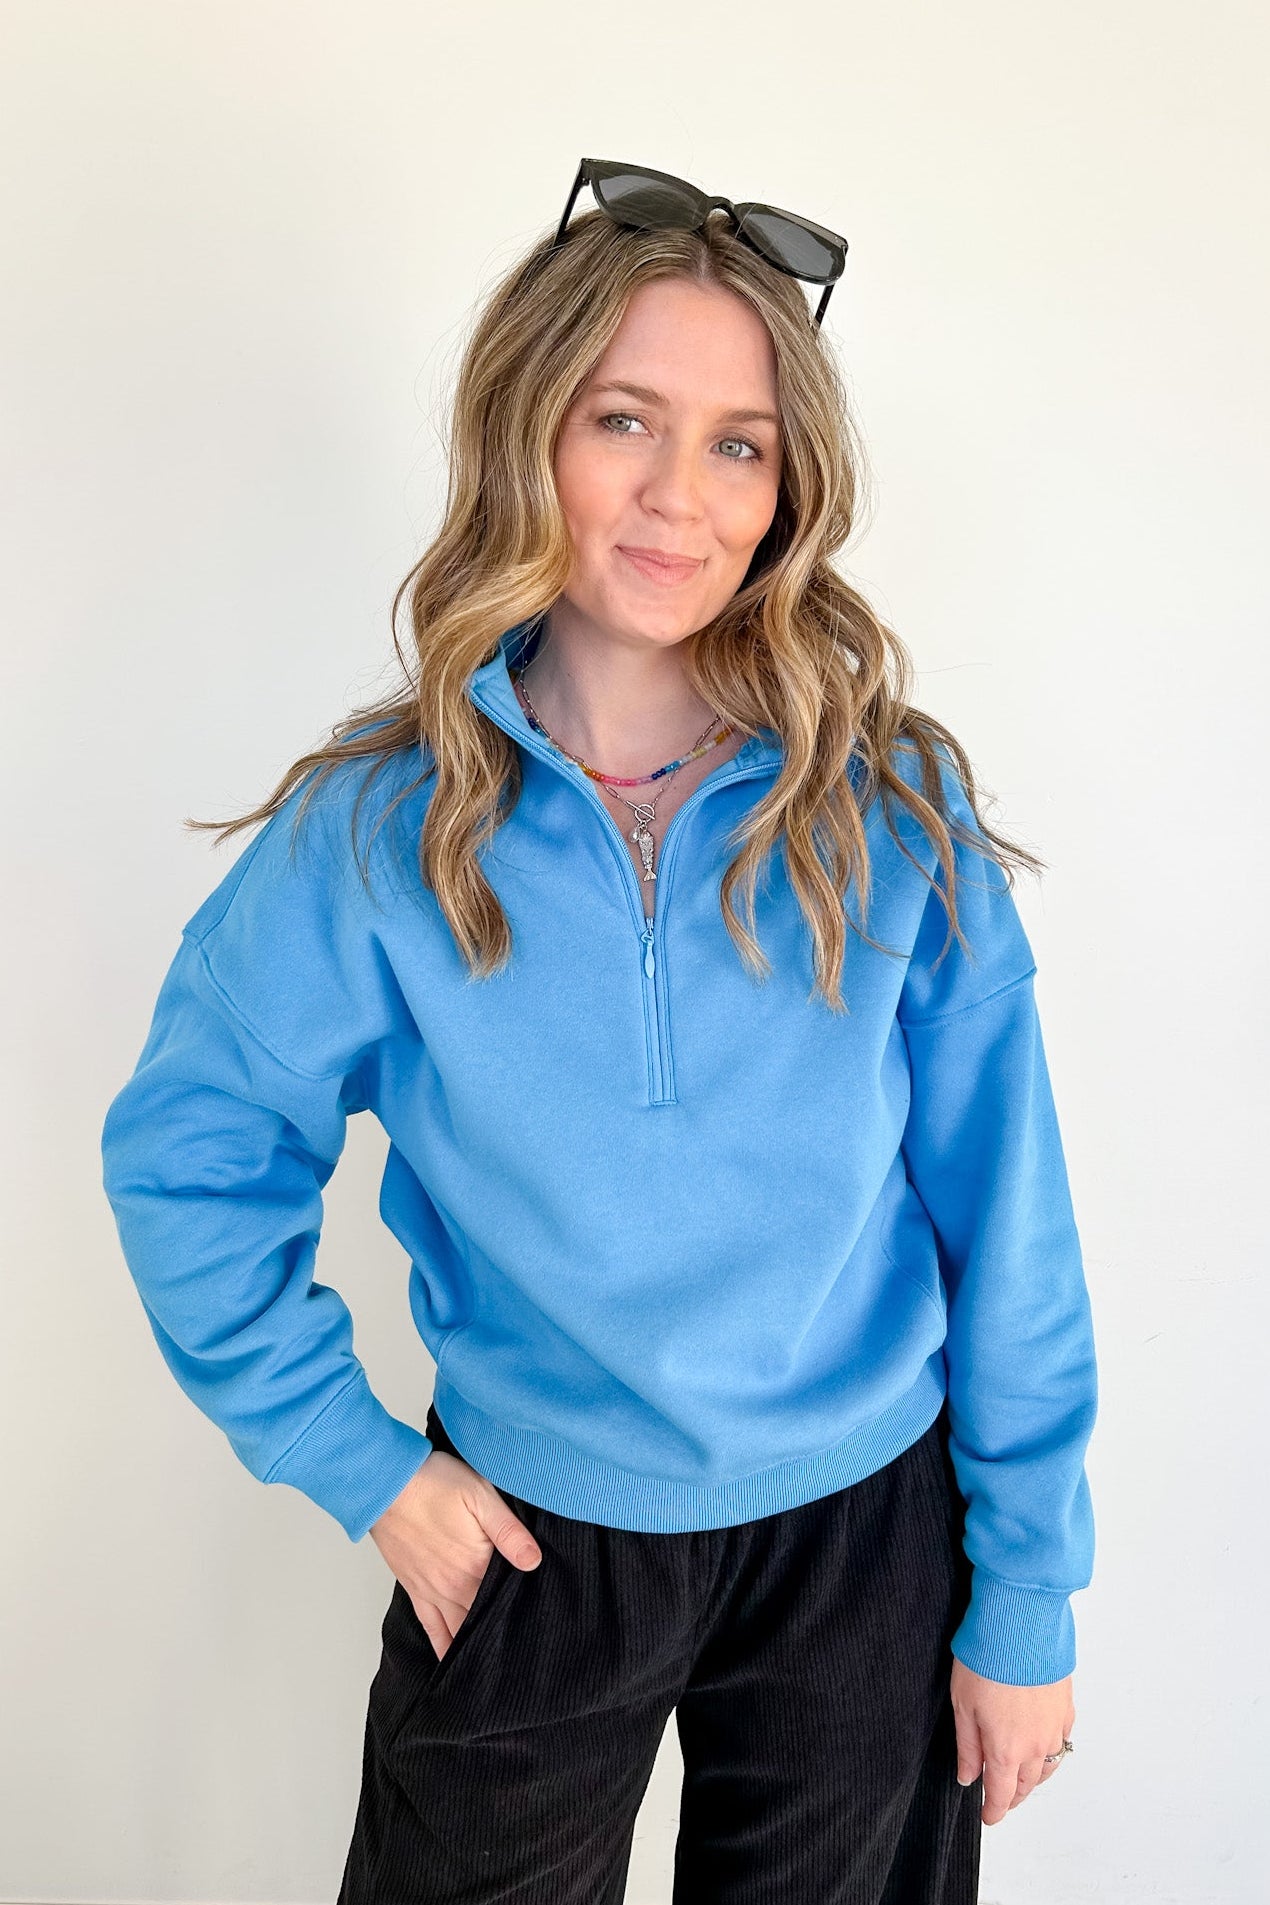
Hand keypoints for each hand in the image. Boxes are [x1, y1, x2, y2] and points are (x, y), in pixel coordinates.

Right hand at [369, 1449, 542, 1662]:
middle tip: (527, 1648)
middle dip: (506, 1631)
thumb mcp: (480, 1495)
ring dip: (478, 1644)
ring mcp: (432, 1591)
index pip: (507, 1599)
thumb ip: (508, 1531)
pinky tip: (454, 1663)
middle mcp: (454, 1587)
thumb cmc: (433, 1484)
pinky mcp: (415, 1589)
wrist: (384, 1485)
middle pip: (486, 1620)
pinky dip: (443, 1648)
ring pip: (460, 1631)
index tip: (543, 1622)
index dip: (527, 1610)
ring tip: (498, 1664)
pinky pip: (432, 1630)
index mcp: (475, 1566)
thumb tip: (534, 1561)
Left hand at [950, 1656, 1076, 1824]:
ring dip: (1034, 1777)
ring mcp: (1055, 1727)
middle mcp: (1036, 1745)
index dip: (994, 1810)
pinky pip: (1062, 1740)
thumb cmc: (988, 1659)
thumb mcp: (963, 1705)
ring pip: (1048, 1767)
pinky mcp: (1066, 1707)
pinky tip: (1042, 1744)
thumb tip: (969, 1776)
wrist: (1020, 1625)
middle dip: (1013, 1796)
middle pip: (1027, 1785)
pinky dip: (1051, 1750)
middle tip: (1001, 1798)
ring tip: (1020, 1775)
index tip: (988, 1816)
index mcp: (1006, 1750)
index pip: (1002, 1795)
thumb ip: (968, 1746)